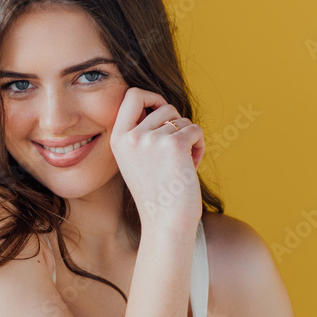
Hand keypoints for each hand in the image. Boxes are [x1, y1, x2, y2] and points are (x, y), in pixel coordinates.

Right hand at [110, 87, 204, 229]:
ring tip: (181, 165)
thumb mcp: (135, 160)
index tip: (161, 112)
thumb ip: (140, 133)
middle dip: (175, 125)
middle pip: (163, 106)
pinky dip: (199, 146)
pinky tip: (191, 166)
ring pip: (181, 120)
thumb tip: (160, 105)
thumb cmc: (156, 193)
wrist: (166, 222)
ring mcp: (152, 139)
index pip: (131, 95)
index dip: (151, 97)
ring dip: (188, 139)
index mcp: (118, 139)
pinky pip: (195, 130)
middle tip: (175, 152)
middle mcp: (132, 137)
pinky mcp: (174, 144)